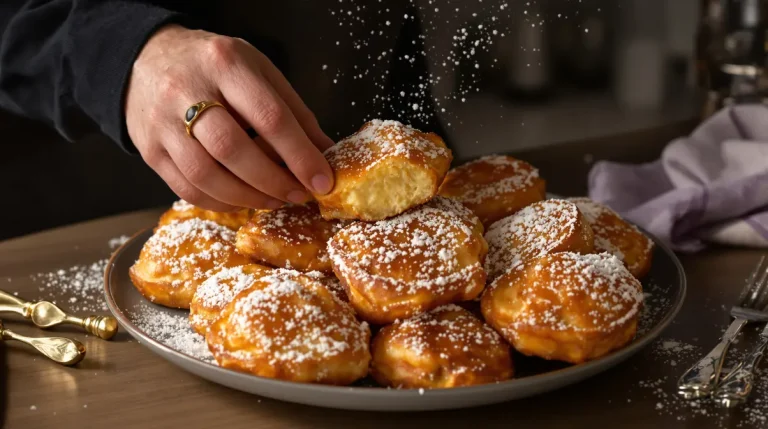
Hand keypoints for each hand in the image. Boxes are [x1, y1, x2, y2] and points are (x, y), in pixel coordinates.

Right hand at [125, 25, 334, 210]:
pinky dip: (220, 202)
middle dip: (272, 180)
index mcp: (226, 64)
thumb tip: (326, 152)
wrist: (147, 58)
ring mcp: (162, 122)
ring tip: (273, 200)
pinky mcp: (150, 150)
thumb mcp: (258, 70)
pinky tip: (242, 200)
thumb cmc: (214, 67)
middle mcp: (188, 90)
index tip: (322, 181)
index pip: (269, 116)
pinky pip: (186, 188)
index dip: (300, 155)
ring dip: (247, 197)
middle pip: (232, 148)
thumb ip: (293, 111)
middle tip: (298, 195)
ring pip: (205, 174)